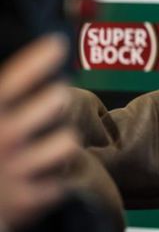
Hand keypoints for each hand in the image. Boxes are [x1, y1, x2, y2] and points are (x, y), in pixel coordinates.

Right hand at [0, 34, 78, 229]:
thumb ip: (5, 95)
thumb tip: (38, 54)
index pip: (13, 81)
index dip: (36, 61)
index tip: (56, 43)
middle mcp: (1, 139)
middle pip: (55, 101)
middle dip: (57, 99)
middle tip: (52, 101)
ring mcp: (14, 170)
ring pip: (67, 141)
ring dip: (61, 141)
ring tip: (47, 142)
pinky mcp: (25, 199)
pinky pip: (61, 181)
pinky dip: (53, 180)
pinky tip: (37, 177)